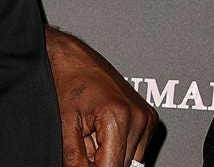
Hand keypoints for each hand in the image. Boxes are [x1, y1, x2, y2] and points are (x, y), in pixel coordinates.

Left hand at [45, 27, 156, 166]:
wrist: (73, 57)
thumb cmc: (67, 81)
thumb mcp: (64, 123)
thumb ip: (75, 156)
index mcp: (118, 117)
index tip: (82, 165)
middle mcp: (139, 117)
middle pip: (123, 165)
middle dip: (101, 161)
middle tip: (83, 143)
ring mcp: (147, 116)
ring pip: (132, 159)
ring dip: (111, 154)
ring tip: (91, 134)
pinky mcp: (149, 116)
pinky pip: (137, 146)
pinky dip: (120, 145)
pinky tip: (102, 130)